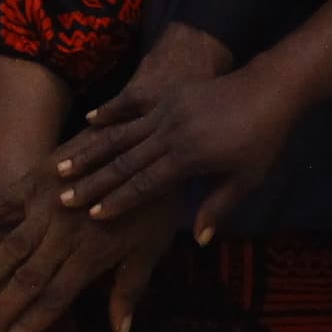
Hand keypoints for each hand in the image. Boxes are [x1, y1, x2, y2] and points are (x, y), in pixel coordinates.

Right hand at [0, 166, 182, 331]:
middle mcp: (65, 234)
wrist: (149, 140)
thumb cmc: (153, 200)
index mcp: (93, 255)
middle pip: (26, 281)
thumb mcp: (152, 247)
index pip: (54, 299)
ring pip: (9, 248)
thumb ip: (130, 289)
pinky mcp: (35, 180)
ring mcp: (47, 205)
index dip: (27, 326)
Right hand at [47, 35, 303, 235]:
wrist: (269, 90)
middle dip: (93, 181)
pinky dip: (111, 111)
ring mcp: (166, 110)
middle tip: (63, 197)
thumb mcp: (245, 180)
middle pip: (124, 162)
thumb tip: (198, 241)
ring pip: (120, 134)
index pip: (145, 184)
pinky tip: (89, 119)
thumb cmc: (261, 140)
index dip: (118, 201)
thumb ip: (217, 208)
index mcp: (188, 158)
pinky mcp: (168, 94)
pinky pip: (133, 102)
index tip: (93, 215)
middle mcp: (170, 133)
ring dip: (90, 151)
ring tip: (62, 165)